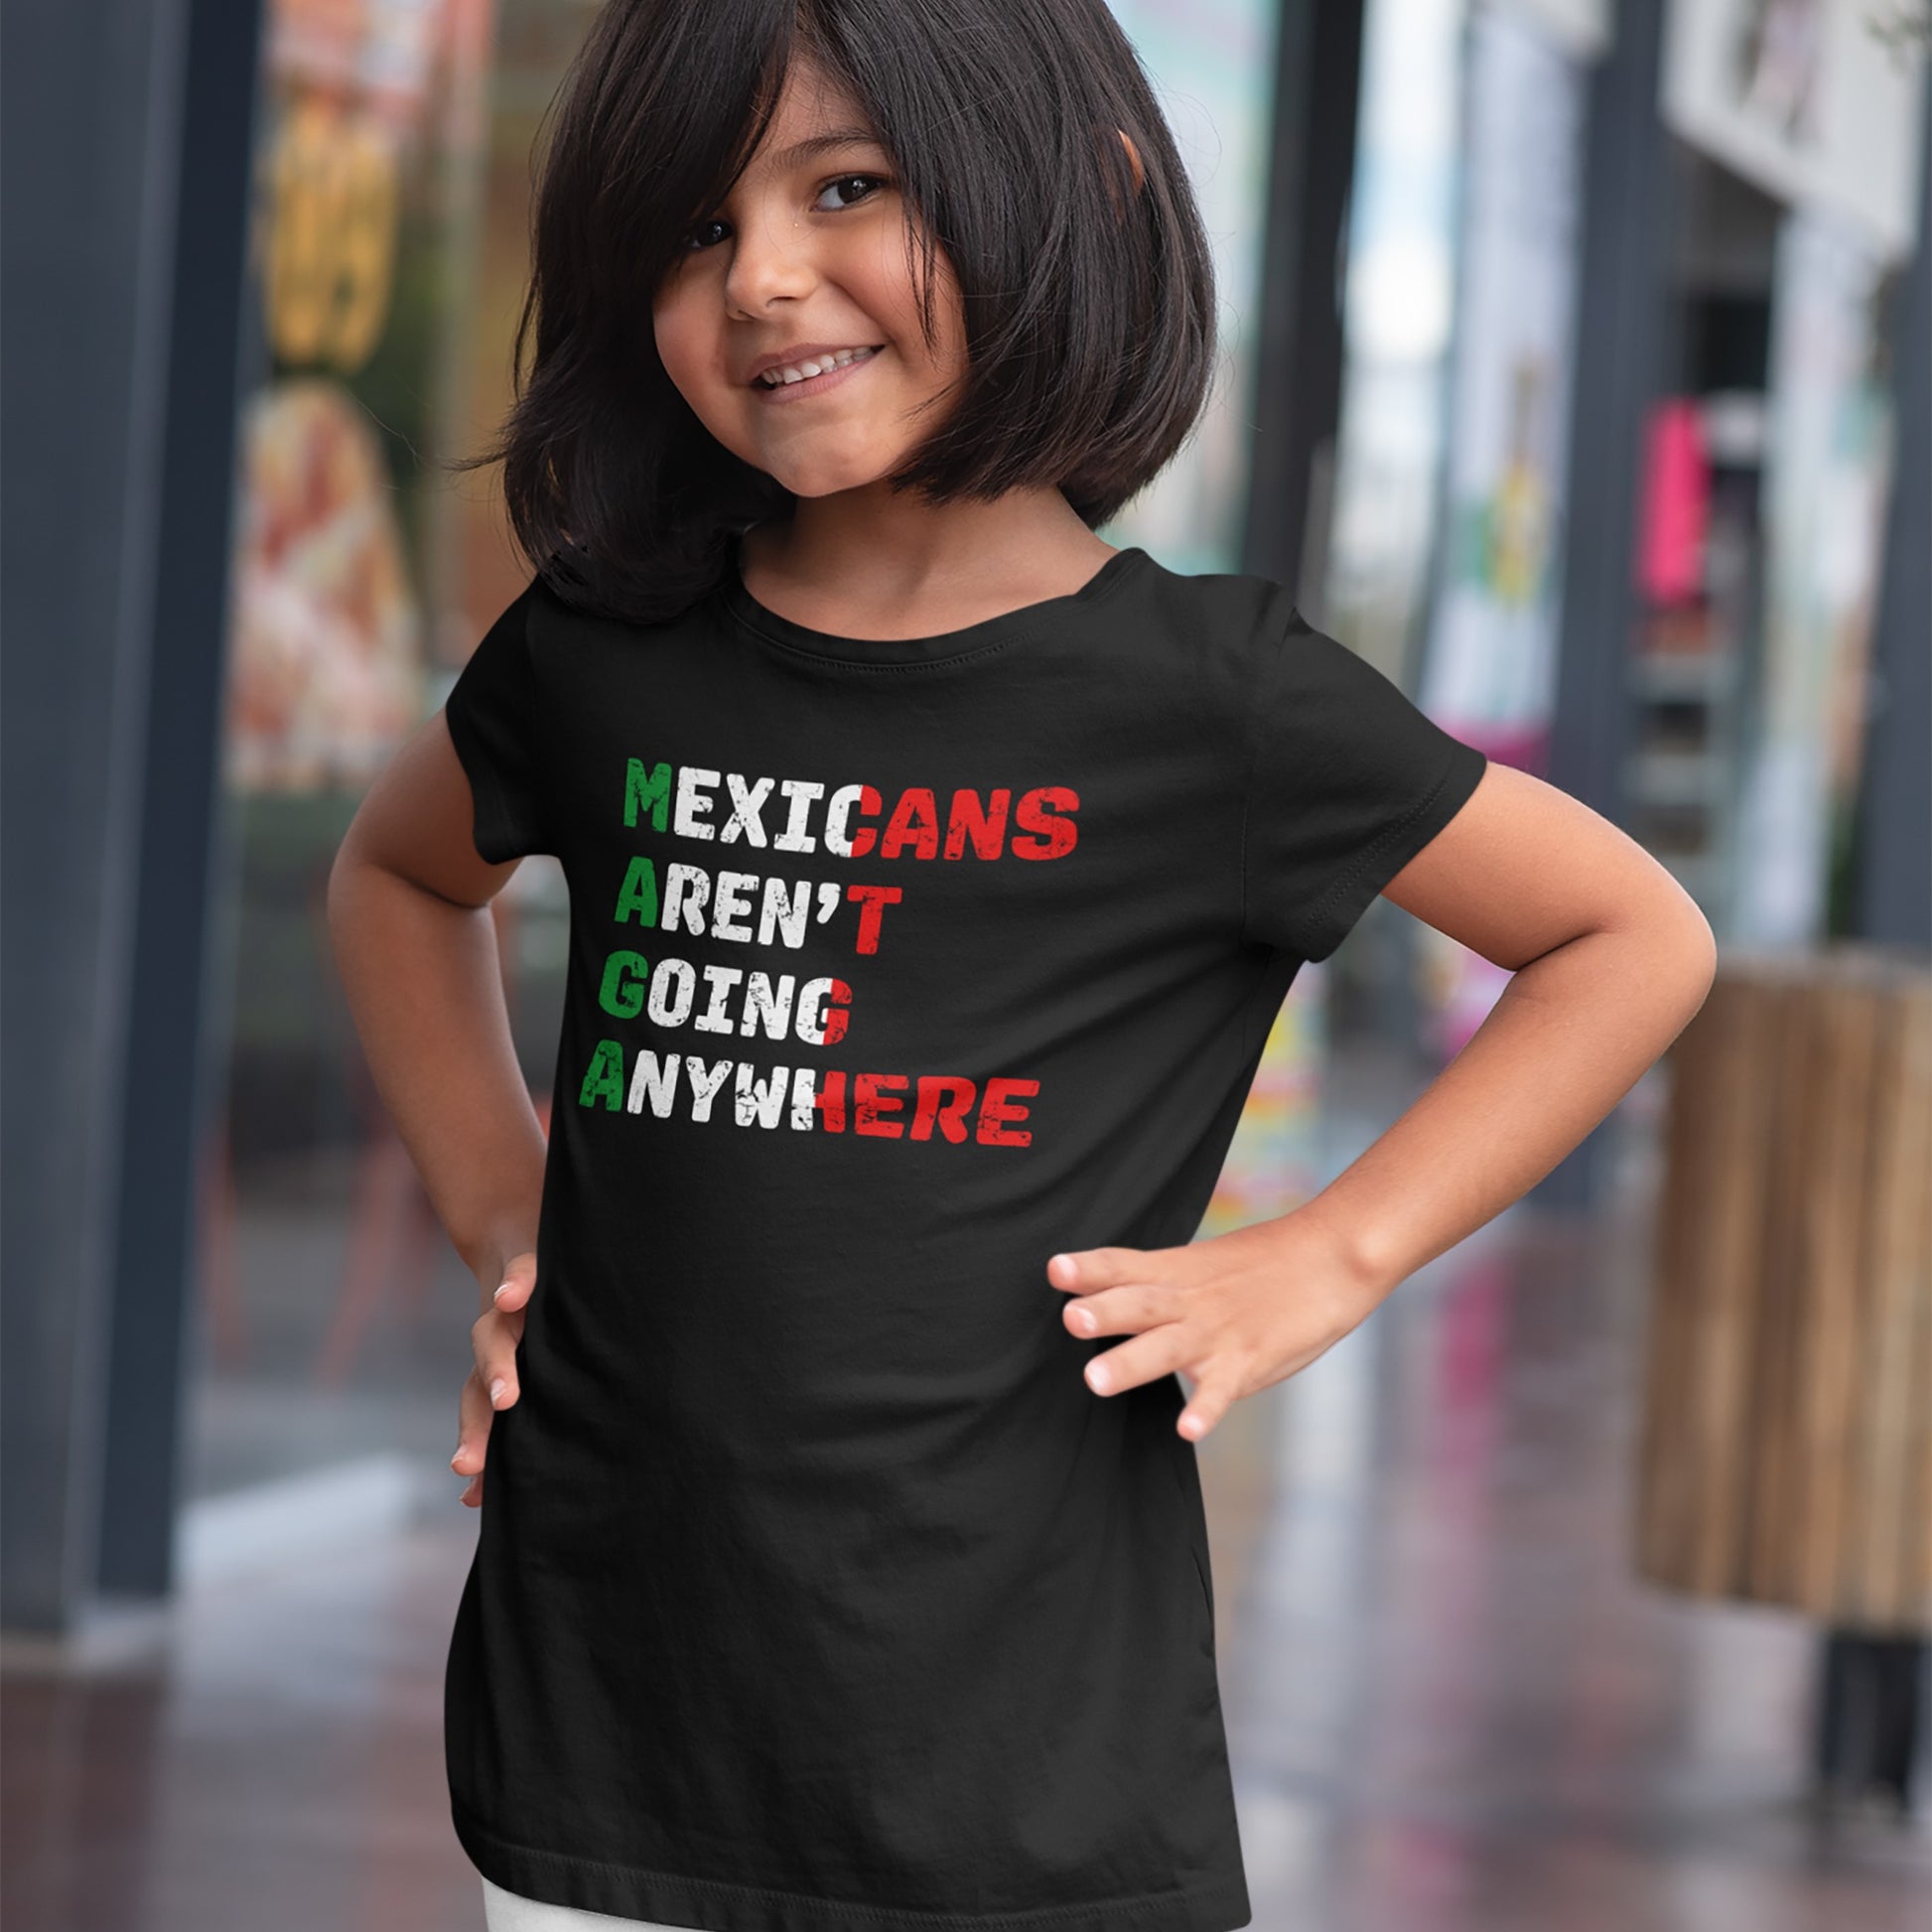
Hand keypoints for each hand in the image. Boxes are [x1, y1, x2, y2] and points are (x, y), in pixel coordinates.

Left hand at [451, 1250, 535, 1506]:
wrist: (516, 1213)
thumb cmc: (545, 1296)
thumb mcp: (544, 1341)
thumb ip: (544, 1391)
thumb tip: (560, 1460)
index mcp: (506, 1360)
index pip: (486, 1412)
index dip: (480, 1450)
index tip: (470, 1498)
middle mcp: (501, 1335)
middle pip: (480, 1385)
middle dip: (477, 1426)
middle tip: (466, 1467)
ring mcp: (511, 1298)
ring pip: (494, 1335)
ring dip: (496, 1365)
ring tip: (505, 1400)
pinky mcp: (530, 1253)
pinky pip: (521, 1268)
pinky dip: (513, 1285)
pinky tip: (509, 1296)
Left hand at [1046, 1211, 1386, 1441]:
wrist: (1332, 1255)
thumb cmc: (1263, 1263)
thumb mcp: (1201, 1262)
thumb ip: (1153, 1281)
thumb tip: (1098, 1294)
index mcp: (1175, 1272)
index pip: (1124, 1265)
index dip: (1089, 1268)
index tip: (1054, 1269)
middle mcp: (1190, 1301)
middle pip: (1140, 1304)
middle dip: (1104, 1313)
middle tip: (1069, 1320)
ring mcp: (1219, 1333)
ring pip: (1168, 1349)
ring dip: (1131, 1363)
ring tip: (1095, 1380)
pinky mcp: (1249, 1361)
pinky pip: (1222, 1391)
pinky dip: (1205, 1411)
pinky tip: (1187, 1430)